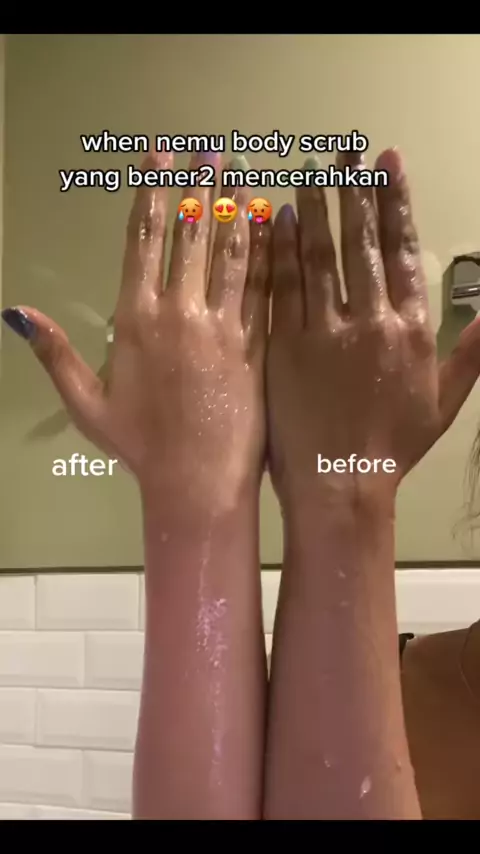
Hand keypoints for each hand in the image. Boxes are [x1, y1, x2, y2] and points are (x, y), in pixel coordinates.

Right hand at [2, 151, 270, 508]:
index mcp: (136, 319)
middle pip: (188, 236)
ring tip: (238, 172)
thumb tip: (16, 312)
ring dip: (233, 208)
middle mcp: (179, 312)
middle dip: (196, 189)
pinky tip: (272, 222)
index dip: (151, 196)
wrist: (196, 482)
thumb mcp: (86, 402)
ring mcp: (221, 326)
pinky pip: (261, 287)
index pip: (143, 242)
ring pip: (228, 253)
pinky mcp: (255, 344)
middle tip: (207, 151)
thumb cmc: (139, 446)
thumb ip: (55, 353)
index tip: (159, 161)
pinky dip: (266, 251)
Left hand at [267, 149, 479, 505]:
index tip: (388, 165)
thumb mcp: (444, 403)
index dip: (396, 203)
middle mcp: (370, 322)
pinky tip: (278, 220)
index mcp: (411, 330)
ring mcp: (325, 334)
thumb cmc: (393, 448)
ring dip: (316, 208)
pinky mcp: (286, 349)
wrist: (341, 486)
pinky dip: (281, 252)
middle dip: (355, 191)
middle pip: (361, 243)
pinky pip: (284, 290)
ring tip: (310, 171)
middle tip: (346, 152)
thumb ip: (469, 354)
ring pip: (320, 257)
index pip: (403, 251)